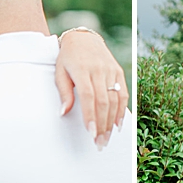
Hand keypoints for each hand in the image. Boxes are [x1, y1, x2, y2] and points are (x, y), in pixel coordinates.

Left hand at [55, 28, 127, 148]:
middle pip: (103, 102)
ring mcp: (110, 70)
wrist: (83, 39)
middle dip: (102, 125)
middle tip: (99, 143)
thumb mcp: (59, 72)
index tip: (90, 133)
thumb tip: (63, 113)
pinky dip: (122, 110)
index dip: (90, 116)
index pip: (88, 96)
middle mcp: (98, 69)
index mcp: (81, 69)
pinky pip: (123, 94)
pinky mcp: (118, 72)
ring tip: (106, 138)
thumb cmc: (68, 58)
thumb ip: (64, 93)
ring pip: (114, 100)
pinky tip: (118, 125)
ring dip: (111, 122)